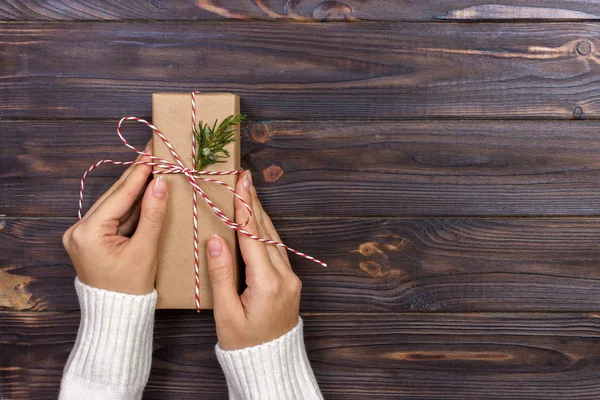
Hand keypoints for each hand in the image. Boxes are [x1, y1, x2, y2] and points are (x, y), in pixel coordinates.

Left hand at [62, 140, 168, 294]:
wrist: (117, 314)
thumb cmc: (131, 288)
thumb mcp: (145, 249)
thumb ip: (153, 214)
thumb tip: (160, 183)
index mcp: (88, 233)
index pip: (119, 197)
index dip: (139, 174)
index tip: (152, 153)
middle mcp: (79, 230)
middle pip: (114, 198)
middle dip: (136, 177)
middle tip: (152, 153)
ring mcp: (82, 234)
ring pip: (114, 206)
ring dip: (134, 190)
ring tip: (152, 167)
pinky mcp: (90, 239)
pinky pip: (113, 217)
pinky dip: (130, 207)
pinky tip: (145, 191)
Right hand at [207, 170, 301, 349]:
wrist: (270, 364)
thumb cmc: (244, 344)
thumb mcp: (226, 313)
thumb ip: (221, 274)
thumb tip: (216, 239)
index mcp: (267, 283)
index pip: (253, 237)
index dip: (244, 209)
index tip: (241, 185)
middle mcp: (284, 276)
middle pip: (266, 232)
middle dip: (254, 203)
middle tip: (245, 177)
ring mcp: (290, 279)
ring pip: (273, 238)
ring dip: (260, 214)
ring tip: (250, 191)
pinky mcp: (290, 282)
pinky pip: (277, 249)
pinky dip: (265, 231)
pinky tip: (258, 221)